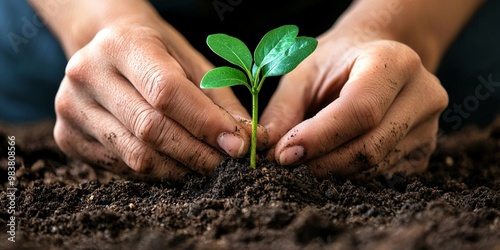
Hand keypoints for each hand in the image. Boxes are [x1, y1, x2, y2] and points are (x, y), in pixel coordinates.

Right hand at [53, 16, 251, 179]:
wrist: (107, 48)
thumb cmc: (158, 53)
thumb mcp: (192, 63)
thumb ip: (220, 101)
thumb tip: (250, 142)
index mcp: (123, 45)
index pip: (167, 92)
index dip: (206, 124)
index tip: (238, 146)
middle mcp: (88, 73)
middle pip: (151, 129)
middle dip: (197, 154)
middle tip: (226, 165)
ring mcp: (71, 106)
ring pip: (136, 155)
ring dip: (180, 169)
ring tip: (205, 167)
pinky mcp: (65, 135)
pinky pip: (120, 167)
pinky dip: (155, 173)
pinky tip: (174, 164)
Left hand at [260, 36, 447, 178]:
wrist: (375, 58)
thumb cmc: (336, 62)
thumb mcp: (303, 72)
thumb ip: (283, 109)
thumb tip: (266, 149)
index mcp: (393, 63)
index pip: (360, 110)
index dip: (319, 138)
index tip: (284, 155)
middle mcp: (423, 93)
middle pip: (370, 146)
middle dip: (322, 163)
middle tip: (288, 163)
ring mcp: (430, 125)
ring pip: (376, 166)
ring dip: (333, 171)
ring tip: (307, 158)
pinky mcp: (426, 150)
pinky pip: (384, 174)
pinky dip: (351, 173)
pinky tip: (333, 157)